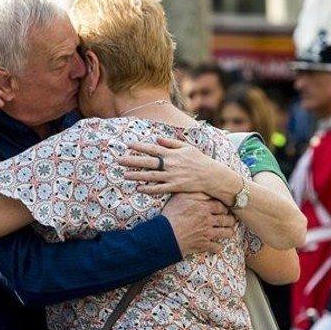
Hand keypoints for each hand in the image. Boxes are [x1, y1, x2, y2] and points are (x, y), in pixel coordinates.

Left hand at [120, 137, 242, 204]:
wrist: (211, 175)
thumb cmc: (199, 160)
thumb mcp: (187, 147)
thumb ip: (171, 143)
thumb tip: (157, 140)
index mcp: (172, 154)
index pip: (152, 149)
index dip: (139, 147)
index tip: (128, 145)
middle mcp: (170, 164)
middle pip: (147, 162)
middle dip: (132, 161)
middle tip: (119, 160)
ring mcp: (172, 176)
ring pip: (150, 176)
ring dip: (136, 176)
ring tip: (124, 175)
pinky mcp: (175, 187)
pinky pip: (159, 189)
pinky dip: (149, 189)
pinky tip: (139, 188)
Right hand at [161, 193, 235, 255]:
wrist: (165, 234)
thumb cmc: (171, 214)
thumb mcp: (181, 197)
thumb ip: (194, 192)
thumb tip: (202, 187)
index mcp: (204, 207)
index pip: (221, 206)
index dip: (224, 208)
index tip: (224, 209)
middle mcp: (209, 219)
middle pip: (227, 219)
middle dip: (230, 220)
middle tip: (230, 220)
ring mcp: (207, 232)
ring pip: (226, 233)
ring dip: (228, 232)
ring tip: (229, 231)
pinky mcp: (203, 244)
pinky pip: (216, 247)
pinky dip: (217, 247)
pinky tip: (217, 246)